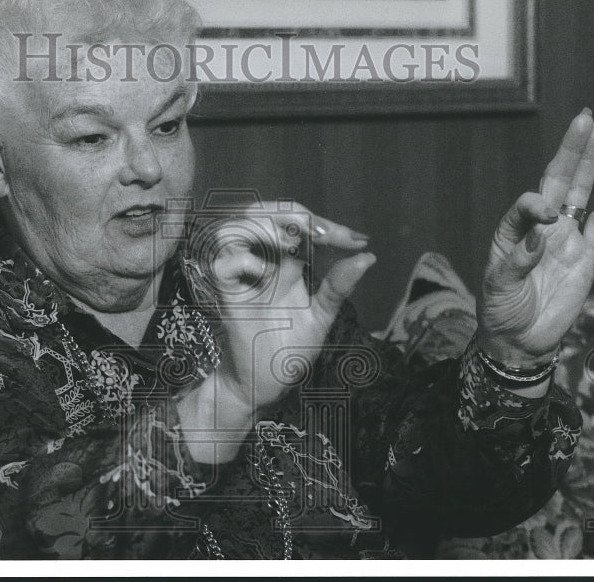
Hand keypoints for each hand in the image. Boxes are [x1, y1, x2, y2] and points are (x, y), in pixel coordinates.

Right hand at [204, 203, 374, 411]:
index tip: (356, 240)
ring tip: (290, 245)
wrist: (266, 382)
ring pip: (236, 226)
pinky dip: (243, 260)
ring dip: (263, 227)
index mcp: (287, 262)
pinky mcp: (225, 293)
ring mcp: (242, 275)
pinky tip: (264, 273)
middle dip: (290, 213)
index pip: (301, 225)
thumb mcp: (321, 316)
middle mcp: (263, 261)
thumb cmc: (291, 349)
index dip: (327, 225)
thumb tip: (369, 257)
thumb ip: (338, 286)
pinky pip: (223, 262)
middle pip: (263, 211)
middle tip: (318, 232)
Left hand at [479, 109, 593, 366]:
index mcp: (513, 231)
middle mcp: (540, 228)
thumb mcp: (499, 286)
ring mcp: (564, 239)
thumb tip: (538, 234)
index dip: (536, 203)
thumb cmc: (501, 310)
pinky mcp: (584, 256)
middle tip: (584, 117)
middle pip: (557, 181)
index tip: (542, 213)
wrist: (520, 339)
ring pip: (580, 194)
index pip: (528, 204)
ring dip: (590, 164)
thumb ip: (517, 261)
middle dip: (571, 150)